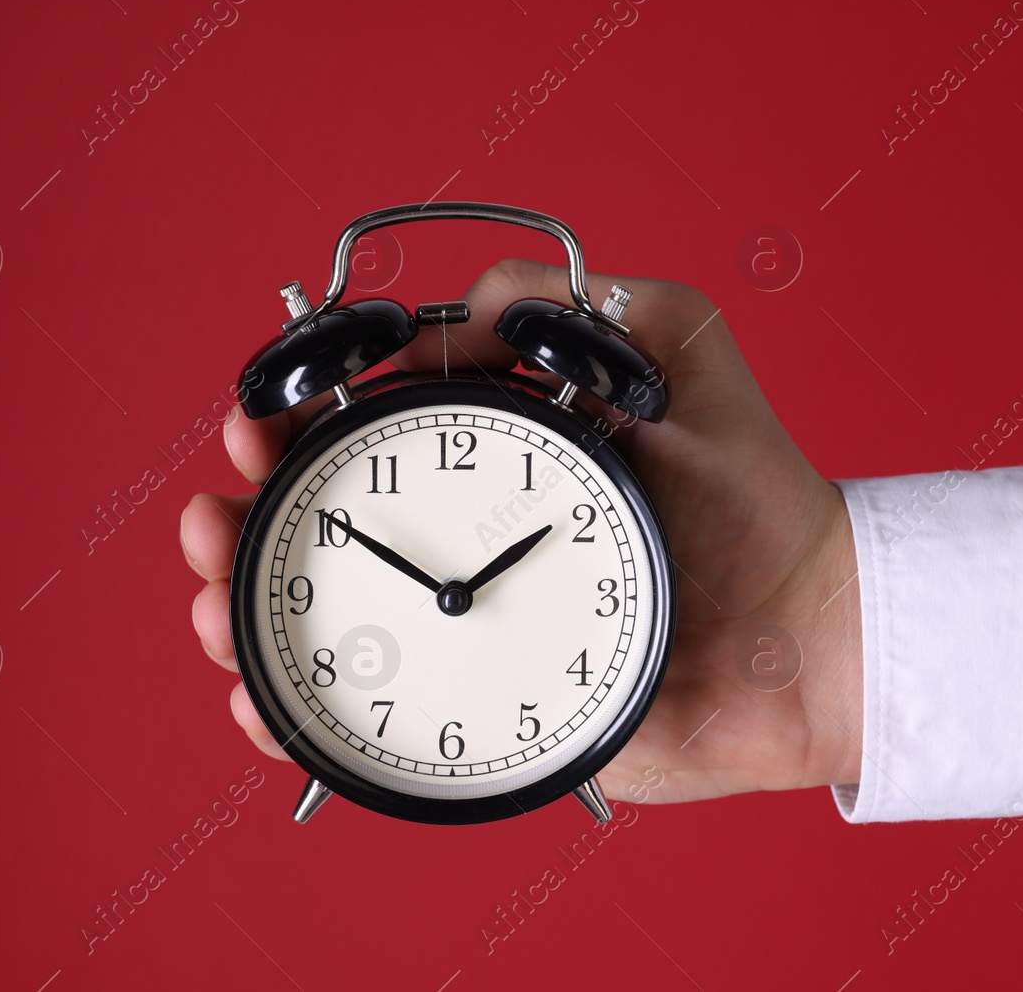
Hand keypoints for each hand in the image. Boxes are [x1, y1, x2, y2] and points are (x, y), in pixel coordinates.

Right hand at [181, 260, 862, 803]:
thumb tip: (472, 306)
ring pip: (326, 623)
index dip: (296, 426)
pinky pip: (370, 718)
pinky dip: (296, 719)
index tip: (259, 425)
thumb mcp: (683, 357)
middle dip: (247, 521)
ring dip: (246, 612)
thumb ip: (592, 303)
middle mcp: (469, 544)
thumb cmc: (753, 499)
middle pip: (322, 531)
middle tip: (217, 521)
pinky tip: (260, 703)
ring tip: (216, 606)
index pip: (368, 436)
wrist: (805, 637)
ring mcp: (470, 633)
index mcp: (500, 462)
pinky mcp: (484, 715)